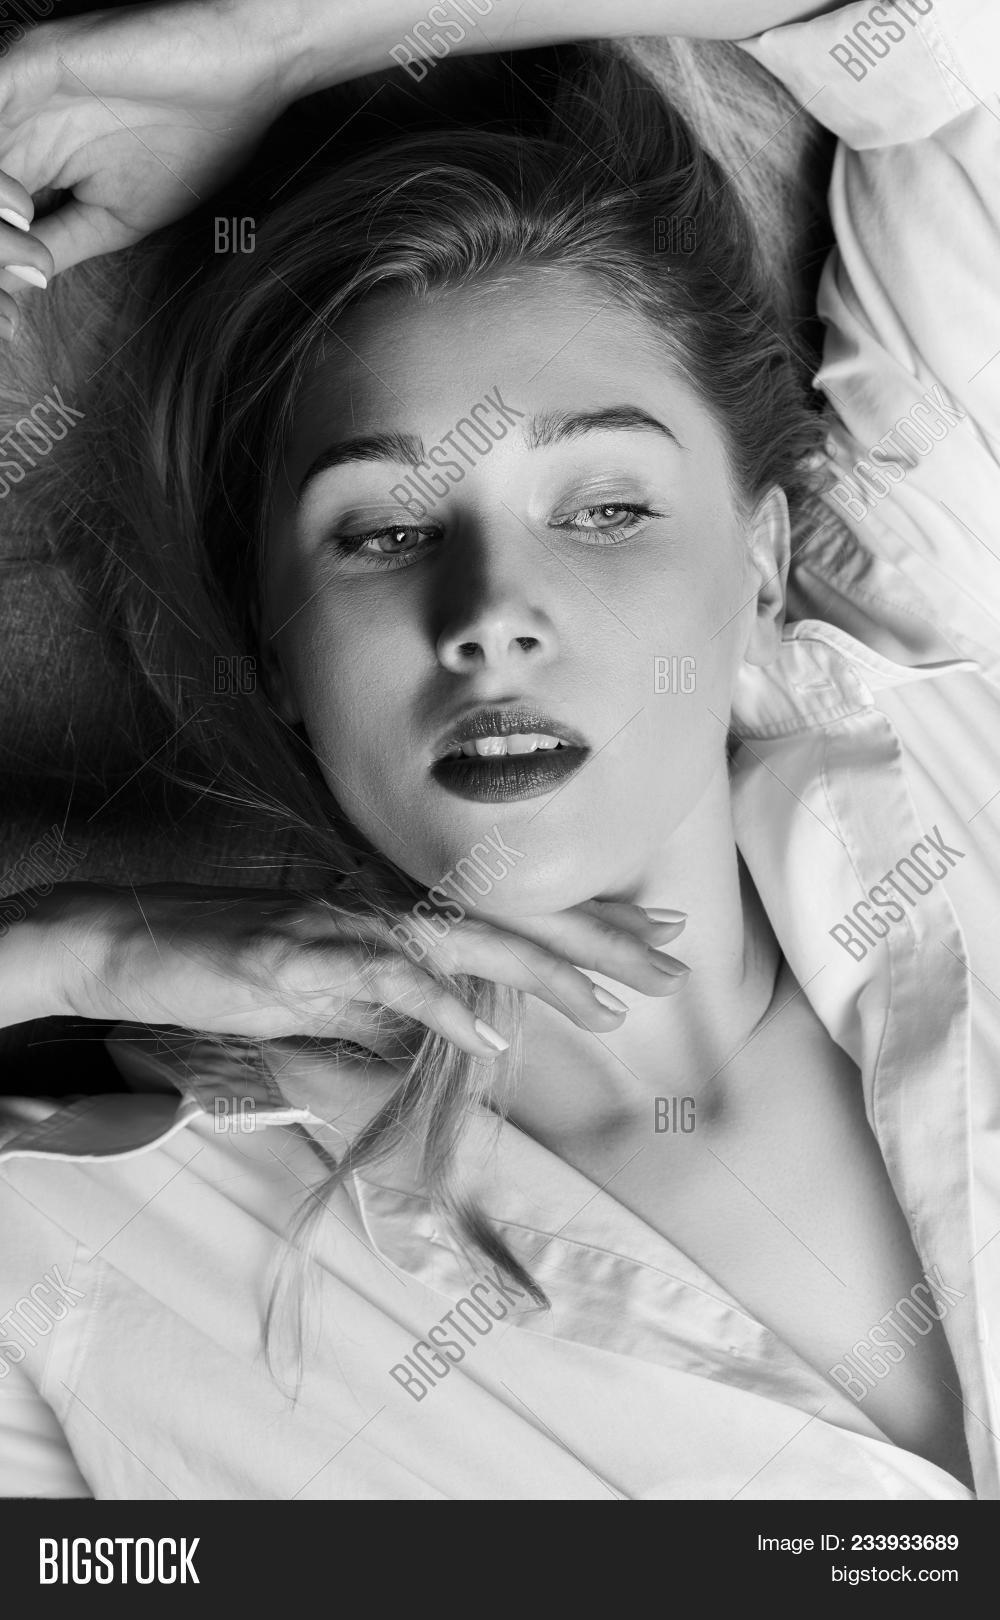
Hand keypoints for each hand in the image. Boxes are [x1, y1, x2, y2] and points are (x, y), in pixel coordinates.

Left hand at [0, 0, 299, 291]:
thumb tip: (17, 286)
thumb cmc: (197, 141)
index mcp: (33, 158)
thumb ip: (59, 245)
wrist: (249, 72)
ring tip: (20, 252)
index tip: (9, 328)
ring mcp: (18, 92)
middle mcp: (14, 123)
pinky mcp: (33, 61)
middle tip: (4, 312)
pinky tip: (20, 207)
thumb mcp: (117, 219)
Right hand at [51, 882, 688, 1062]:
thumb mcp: (327, 996)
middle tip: (670, 961)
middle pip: (507, 920)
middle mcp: (382, 909)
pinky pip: (383, 980)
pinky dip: (439, 1007)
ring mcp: (343, 926)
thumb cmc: (229, 968)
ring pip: (460, 940)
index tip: (654, 934)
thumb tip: (455, 1035)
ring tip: (606, 1003)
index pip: (505, 918)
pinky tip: (488, 1040)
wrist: (134, 942)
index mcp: (394, 918)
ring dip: (538, 971)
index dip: (582, 924)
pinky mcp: (299, 952)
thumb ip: (392, 1011)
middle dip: (594, 942)